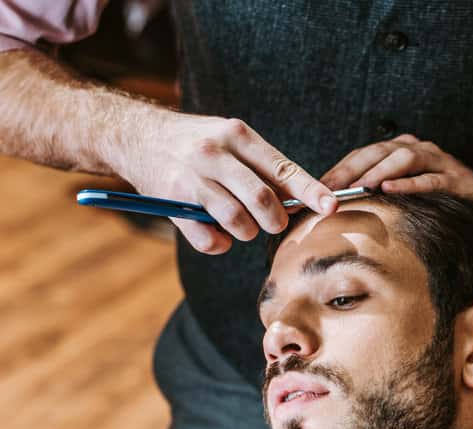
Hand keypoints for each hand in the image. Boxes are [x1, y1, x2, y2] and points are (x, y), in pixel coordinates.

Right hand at [116, 110, 336, 253]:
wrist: (136, 135)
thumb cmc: (198, 142)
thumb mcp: (231, 140)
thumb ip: (264, 168)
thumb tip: (301, 201)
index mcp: (237, 135)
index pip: (283, 168)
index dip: (310, 191)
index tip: (331, 207)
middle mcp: (214, 153)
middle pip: (262, 200)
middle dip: (275, 221)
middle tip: (273, 223)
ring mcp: (191, 178)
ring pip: (237, 222)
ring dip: (247, 232)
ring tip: (243, 225)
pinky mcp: (171, 202)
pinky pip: (209, 240)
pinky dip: (220, 244)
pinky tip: (218, 233)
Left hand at [321, 135, 472, 206]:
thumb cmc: (441, 200)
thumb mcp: (406, 193)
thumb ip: (379, 194)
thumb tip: (338, 209)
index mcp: (402, 150)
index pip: (364, 154)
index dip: (340, 168)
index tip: (316, 187)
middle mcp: (419, 148)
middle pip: (378, 151)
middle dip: (351, 169)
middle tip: (327, 188)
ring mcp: (439, 161)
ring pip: (403, 158)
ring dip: (378, 172)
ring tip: (359, 188)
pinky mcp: (456, 178)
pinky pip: (430, 179)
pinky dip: (409, 184)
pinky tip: (390, 191)